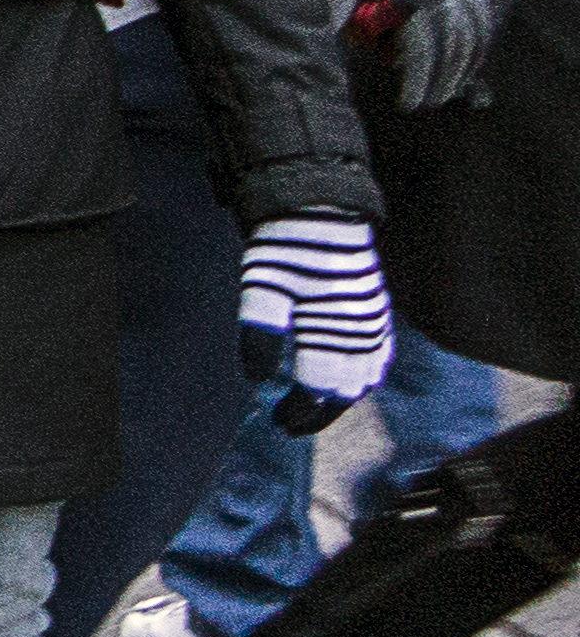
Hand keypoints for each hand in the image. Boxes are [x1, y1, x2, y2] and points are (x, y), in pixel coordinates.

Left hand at [237, 213, 397, 434]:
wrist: (322, 210)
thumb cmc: (285, 248)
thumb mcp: (260, 287)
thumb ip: (258, 333)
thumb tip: (256, 381)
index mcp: (329, 325)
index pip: (318, 385)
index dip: (298, 409)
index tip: (276, 420)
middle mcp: (359, 329)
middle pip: (345, 389)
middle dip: (317, 413)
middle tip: (289, 427)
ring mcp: (374, 322)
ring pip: (366, 378)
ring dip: (340, 400)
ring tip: (311, 411)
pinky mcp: (379, 312)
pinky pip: (379, 358)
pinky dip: (363, 379)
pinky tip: (346, 386)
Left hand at [299, 0, 499, 107]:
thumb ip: (338, 7)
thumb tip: (338, 44)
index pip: (421, 50)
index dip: (417, 81)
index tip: (409, 102)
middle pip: (452, 46)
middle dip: (441, 79)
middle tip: (426, 99)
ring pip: (474, 29)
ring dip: (465, 63)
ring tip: (448, 85)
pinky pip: (482, 7)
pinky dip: (479, 35)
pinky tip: (469, 54)